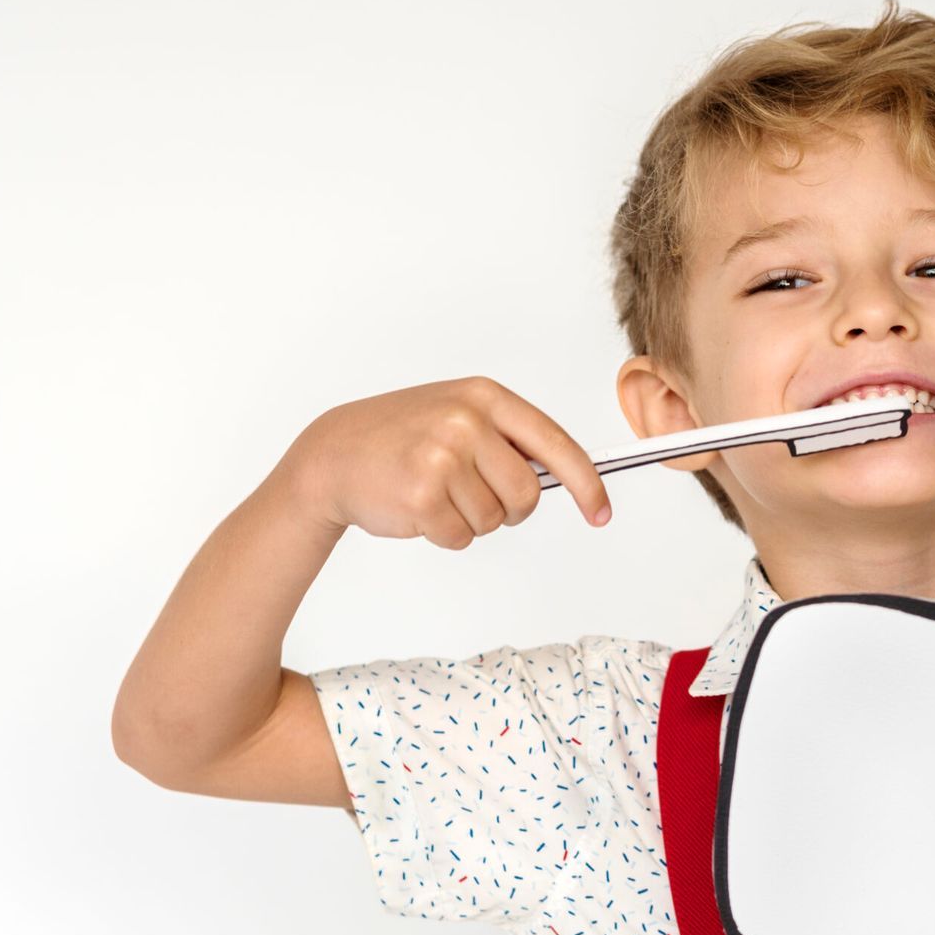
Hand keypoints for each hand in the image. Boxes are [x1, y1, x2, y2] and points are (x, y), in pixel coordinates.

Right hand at [284, 376, 612, 545]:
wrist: (334, 454)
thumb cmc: (402, 439)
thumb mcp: (459, 416)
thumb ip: (509, 440)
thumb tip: (570, 477)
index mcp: (485, 397)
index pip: (556, 443)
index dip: (587, 483)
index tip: (600, 512)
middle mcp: (466, 421)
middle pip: (527, 494)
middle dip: (507, 508)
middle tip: (471, 494)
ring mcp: (443, 456)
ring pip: (494, 520)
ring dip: (470, 520)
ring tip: (436, 492)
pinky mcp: (422, 494)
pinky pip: (462, 537)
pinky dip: (446, 534)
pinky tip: (419, 508)